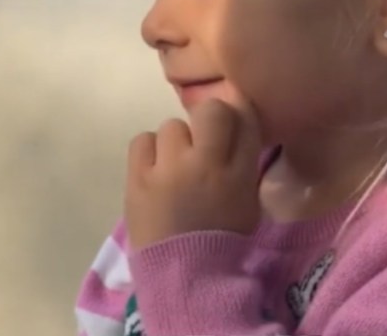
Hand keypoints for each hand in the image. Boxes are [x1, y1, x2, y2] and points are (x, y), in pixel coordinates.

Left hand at [125, 98, 261, 249]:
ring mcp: (169, 170)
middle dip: (210, 119)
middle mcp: (206, 164)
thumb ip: (243, 163)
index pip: (244, 119)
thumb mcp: (248, 201)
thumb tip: (233, 130)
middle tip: (204, 139)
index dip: (238, 113)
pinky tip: (155, 169)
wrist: (184, 276)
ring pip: (173, 125)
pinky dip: (150, 151)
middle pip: (211, 110)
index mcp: (239, 174)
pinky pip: (143, 141)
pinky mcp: (138, 179)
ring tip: (174, 164)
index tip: (231, 122)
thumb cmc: (221, 239)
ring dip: (177, 142)